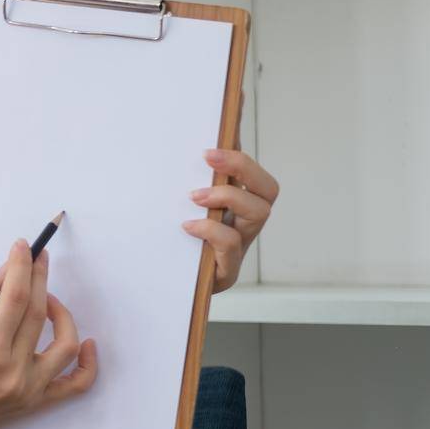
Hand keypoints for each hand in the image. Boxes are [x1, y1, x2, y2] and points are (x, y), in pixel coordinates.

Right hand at [0, 240, 96, 428]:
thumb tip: (6, 273)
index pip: (14, 298)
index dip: (20, 267)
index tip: (23, 246)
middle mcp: (14, 373)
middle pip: (39, 314)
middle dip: (40, 278)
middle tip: (38, 257)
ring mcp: (30, 390)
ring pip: (65, 345)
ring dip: (62, 314)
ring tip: (47, 299)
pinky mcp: (36, 401)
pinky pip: (76, 385)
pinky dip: (88, 363)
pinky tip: (87, 342)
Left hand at [183, 147, 277, 292]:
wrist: (161, 288)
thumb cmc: (170, 244)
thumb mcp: (174, 209)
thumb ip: (182, 183)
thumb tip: (179, 144)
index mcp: (236, 206)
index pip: (253, 173)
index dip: (243, 154)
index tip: (216, 140)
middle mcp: (244, 224)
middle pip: (268, 189)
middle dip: (242, 167)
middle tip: (208, 158)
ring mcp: (239, 246)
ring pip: (259, 212)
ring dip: (228, 196)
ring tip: (194, 197)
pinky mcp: (226, 270)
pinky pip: (231, 245)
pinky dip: (212, 230)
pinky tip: (188, 226)